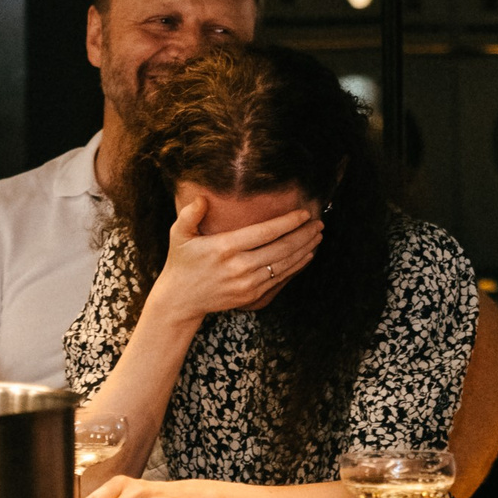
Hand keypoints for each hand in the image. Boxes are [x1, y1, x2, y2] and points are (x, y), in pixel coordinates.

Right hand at [146, 197, 321, 326]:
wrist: (180, 299)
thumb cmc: (181, 262)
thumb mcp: (178, 235)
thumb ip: (188, 214)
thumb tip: (203, 198)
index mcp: (224, 248)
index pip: (264, 232)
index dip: (288, 222)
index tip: (304, 214)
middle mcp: (239, 267)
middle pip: (281, 249)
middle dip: (304, 235)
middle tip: (318, 223)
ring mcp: (247, 284)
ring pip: (284, 265)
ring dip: (305, 250)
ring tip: (317, 236)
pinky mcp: (252, 296)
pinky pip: (280, 279)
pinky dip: (297, 267)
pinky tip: (307, 255)